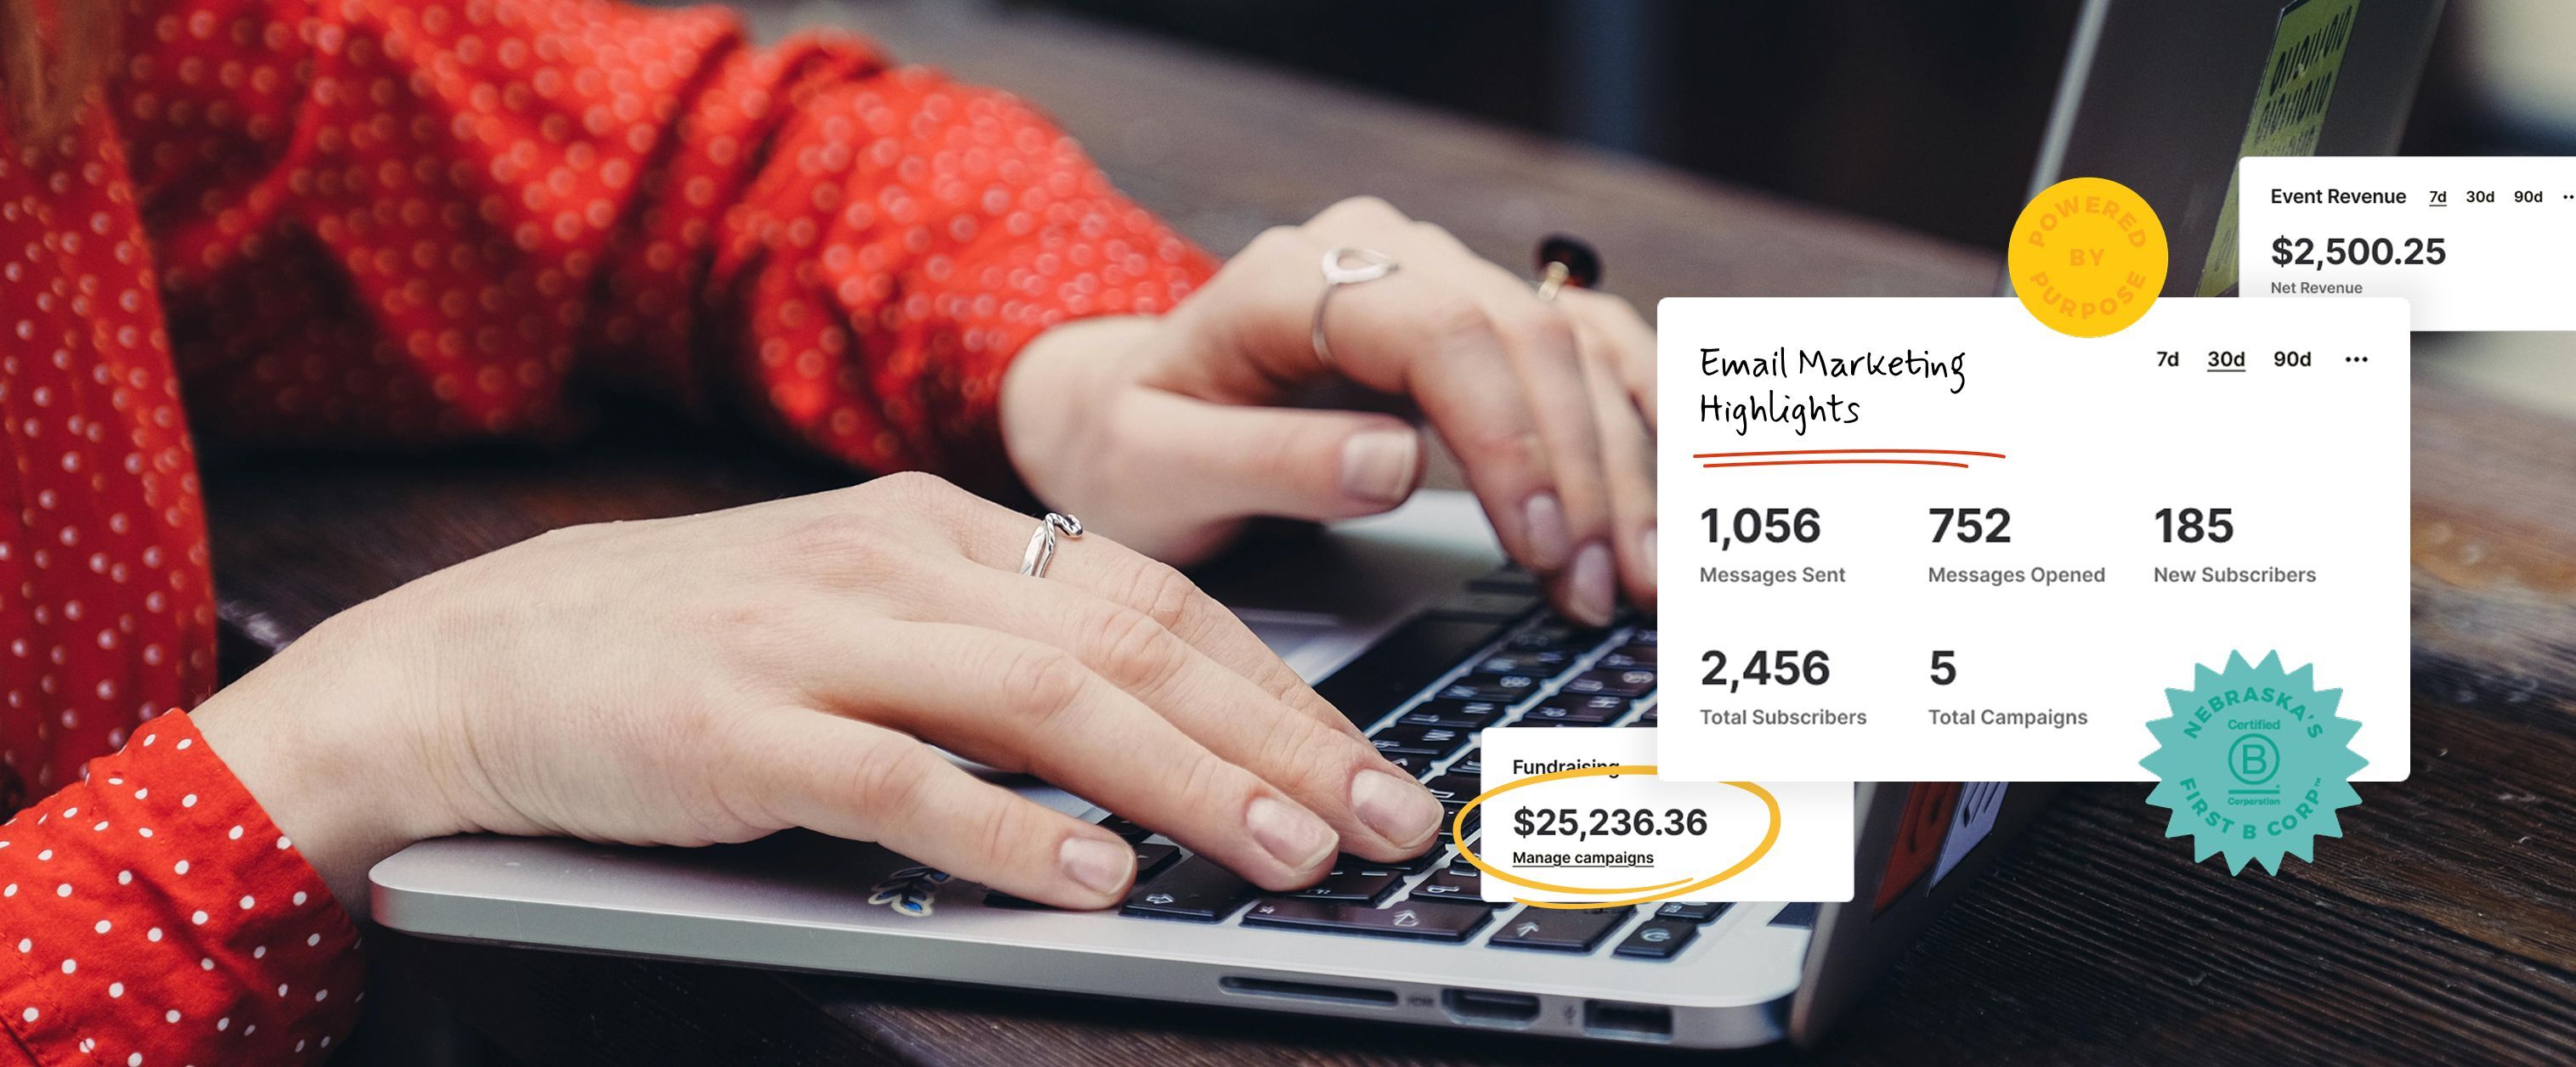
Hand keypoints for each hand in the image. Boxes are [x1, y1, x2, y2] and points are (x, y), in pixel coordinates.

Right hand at [192, 473, 1445, 916]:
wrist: (460, 659)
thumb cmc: (679, 651)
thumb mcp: (854, 612)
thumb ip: (988, 654)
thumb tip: (1154, 738)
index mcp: (937, 530)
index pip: (1153, 599)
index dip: (1280, 683)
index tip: (1373, 760)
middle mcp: (896, 568)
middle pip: (1133, 646)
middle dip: (1280, 736)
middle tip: (1384, 819)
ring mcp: (815, 642)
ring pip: (1045, 701)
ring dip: (1185, 781)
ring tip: (1286, 851)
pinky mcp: (737, 733)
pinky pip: (896, 783)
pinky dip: (1005, 831)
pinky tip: (1094, 877)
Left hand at [1000, 197, 1658, 622]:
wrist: (1130, 409)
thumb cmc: (1134, 441)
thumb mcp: (1156, 468)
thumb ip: (1267, 463)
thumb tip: (1396, 463)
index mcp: (1297, 274)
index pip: (1445, 333)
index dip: (1510, 437)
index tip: (1541, 542)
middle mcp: (1388, 253)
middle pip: (1532, 340)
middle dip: (1587, 472)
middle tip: (1605, 589)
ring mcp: (1446, 278)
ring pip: (1581, 346)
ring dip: (1632, 460)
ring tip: (1649, 574)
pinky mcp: (1484, 324)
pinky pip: (1592, 355)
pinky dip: (1640, 429)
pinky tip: (1669, 507)